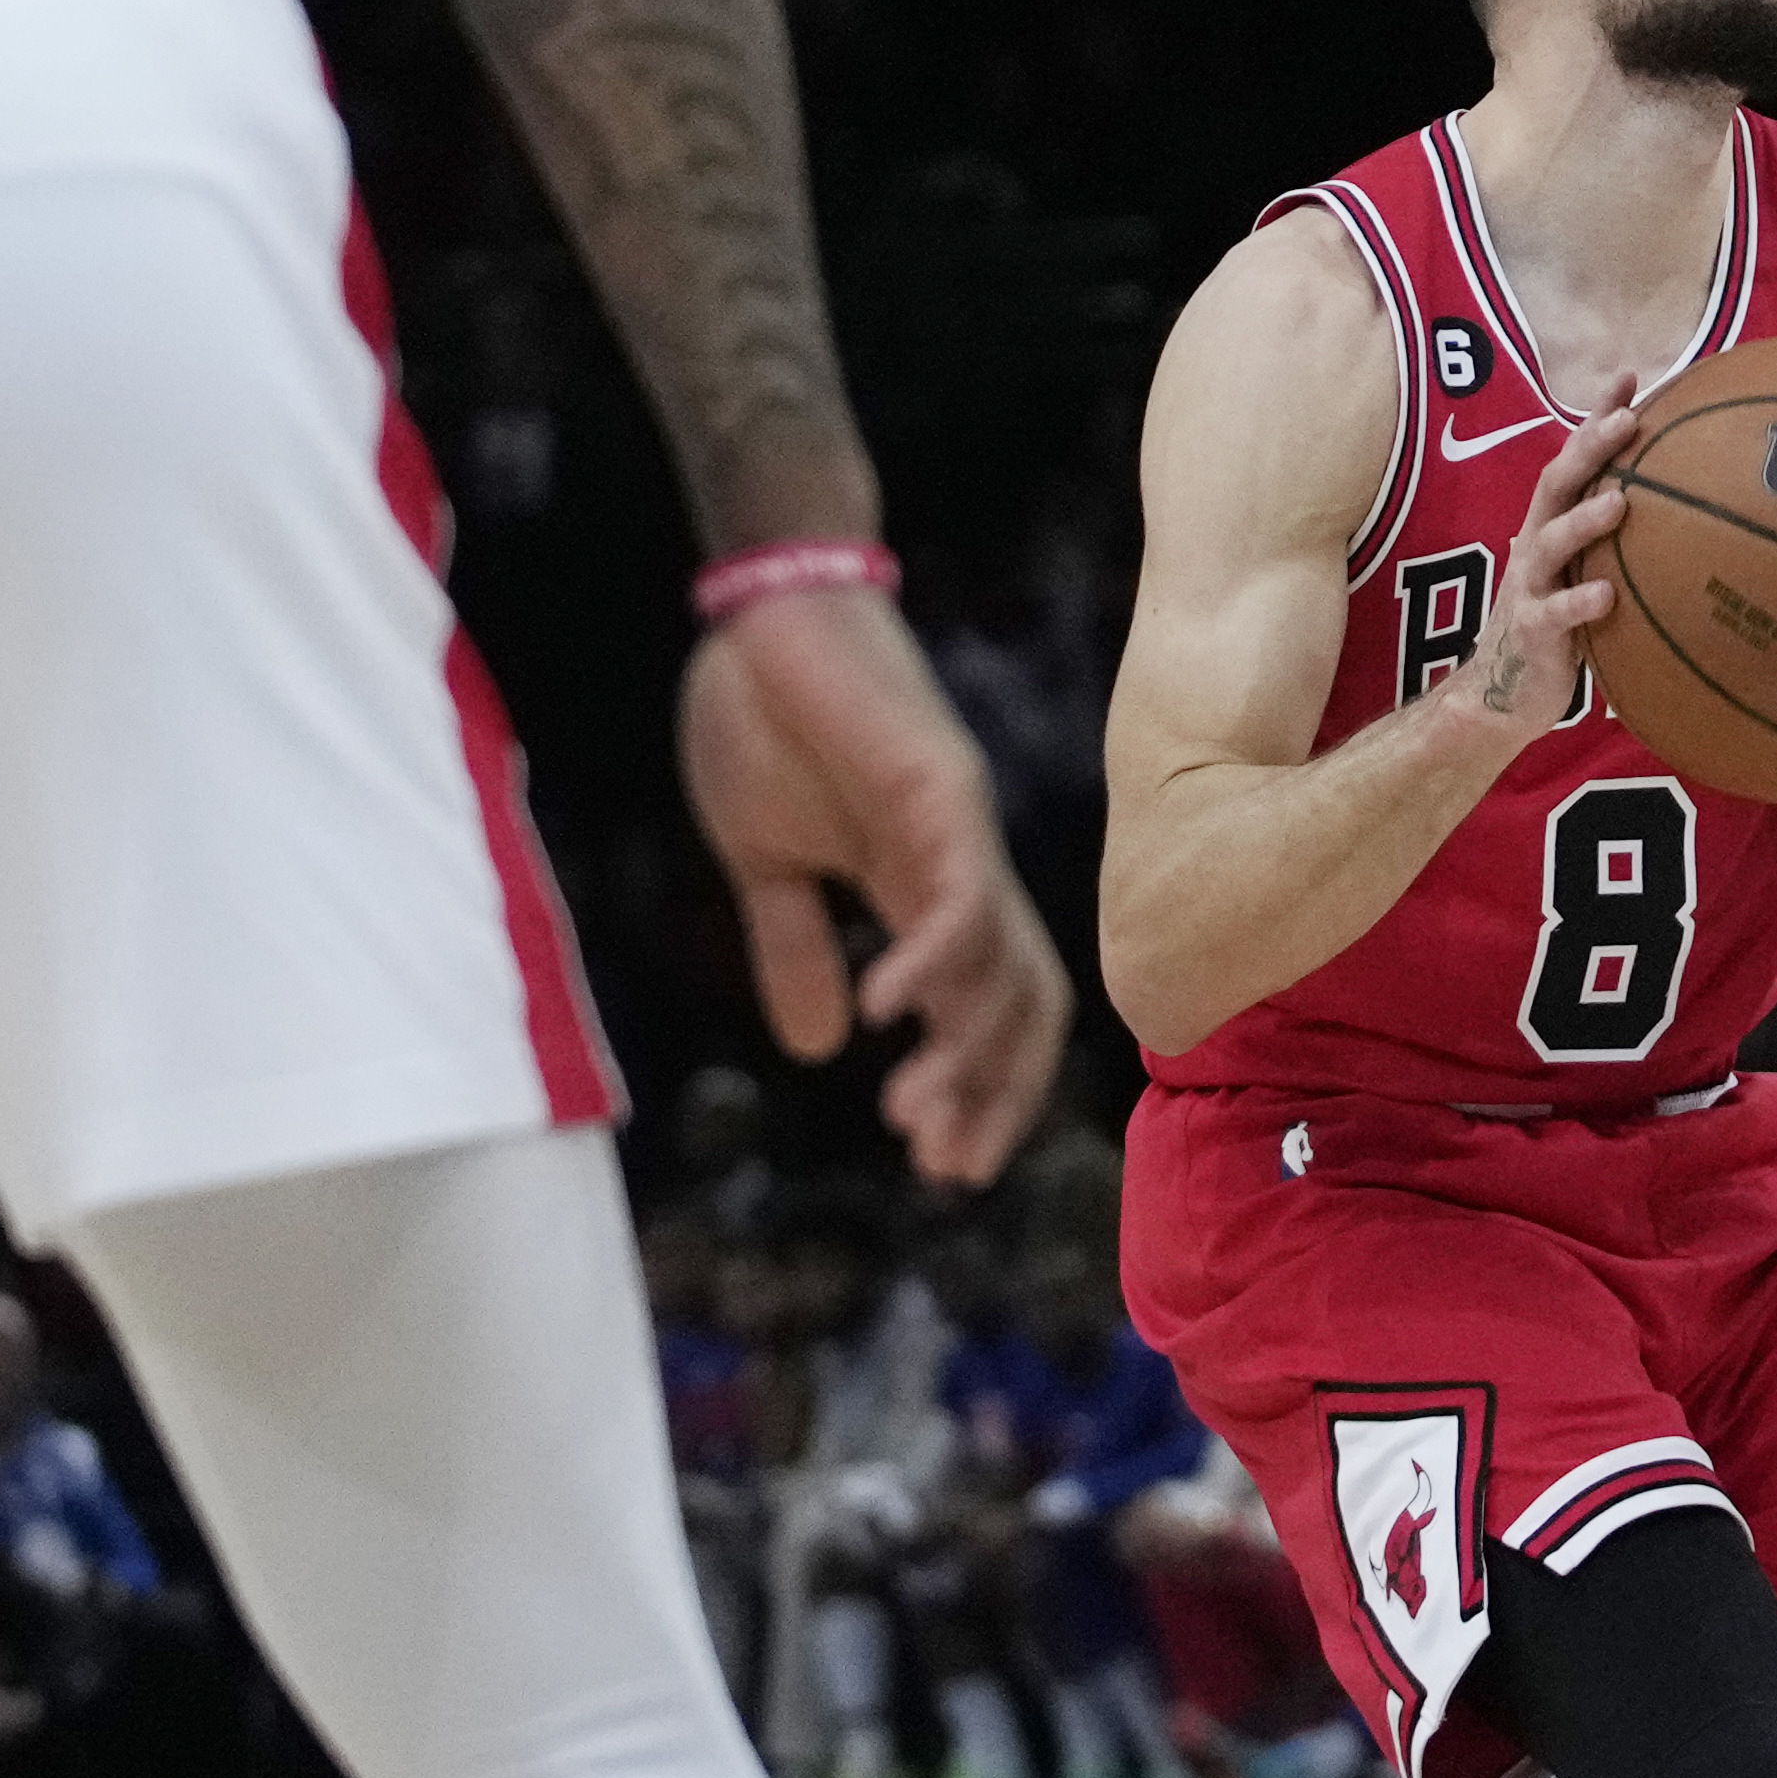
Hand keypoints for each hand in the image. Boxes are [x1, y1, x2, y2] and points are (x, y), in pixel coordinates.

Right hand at [682, 581, 1077, 1184]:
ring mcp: (961, 830)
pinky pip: (958, 891)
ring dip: (966, 1048)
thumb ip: (796, 948)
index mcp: (922, 888)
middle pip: (1019, 1003)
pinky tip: (886, 1014)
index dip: (980, 1087)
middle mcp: (962, 868)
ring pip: (1001, 963)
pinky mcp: (941, 788)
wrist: (757, 613)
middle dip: (991, 1092)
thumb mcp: (765, 863)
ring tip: (912, 1112)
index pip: (987, 1008)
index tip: (938, 1161)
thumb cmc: (761, 718)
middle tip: (944, 1164)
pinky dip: (934, 960)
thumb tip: (817, 1049)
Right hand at [1459, 395, 1656, 728]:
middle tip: (1627, 419)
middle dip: (1590, 447)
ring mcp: (1529, 585)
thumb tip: (1695, 515)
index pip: (1574, 458)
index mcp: (1553, 524)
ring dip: (1584, 518)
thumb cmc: (1560, 627)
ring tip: (1621, 501)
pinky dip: (1580, 601)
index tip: (1632, 376)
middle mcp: (1537, 544)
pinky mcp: (1531, 631)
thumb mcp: (1587, 574)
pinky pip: (1555, 613)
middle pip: (1557, 481)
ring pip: (1552, 541)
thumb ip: (1621, 543)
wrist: (1501, 694)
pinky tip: (1607, 595)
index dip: (1596, 416)